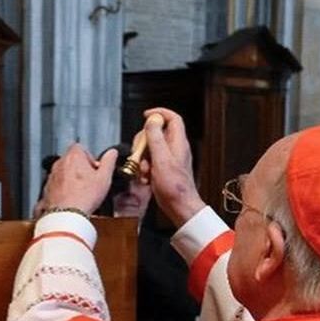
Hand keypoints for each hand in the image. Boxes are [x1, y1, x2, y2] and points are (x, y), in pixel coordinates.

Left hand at [42, 144, 118, 215]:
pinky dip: (63, 190)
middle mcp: (59, 164)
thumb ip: (109, 162)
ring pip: (63, 173)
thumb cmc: (83, 197)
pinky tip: (72, 199)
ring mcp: (51, 177)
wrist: (66, 215)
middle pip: (71, 160)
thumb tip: (112, 153)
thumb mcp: (104, 178)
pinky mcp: (47, 190)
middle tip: (90, 181)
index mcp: (74, 156)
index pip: (81, 148)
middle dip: (80, 169)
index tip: (95, 168)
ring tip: (81, 192)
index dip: (90, 157)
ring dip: (71, 179)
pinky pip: (56, 186)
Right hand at [142, 108, 205, 227]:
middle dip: (144, 141)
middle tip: (140, 151)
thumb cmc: (174, 187)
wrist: (179, 207)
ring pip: (151, 149)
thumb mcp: (161, 159)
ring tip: (144, 170)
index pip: (172, 118)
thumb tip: (152, 120)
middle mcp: (175, 149)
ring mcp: (169, 160)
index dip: (159, 113)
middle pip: (157, 133)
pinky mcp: (164, 170)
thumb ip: (155, 138)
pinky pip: (150, 163)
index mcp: (177, 143)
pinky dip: (145, 169)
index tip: (145, 116)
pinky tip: (145, 178)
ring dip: (142, 158)